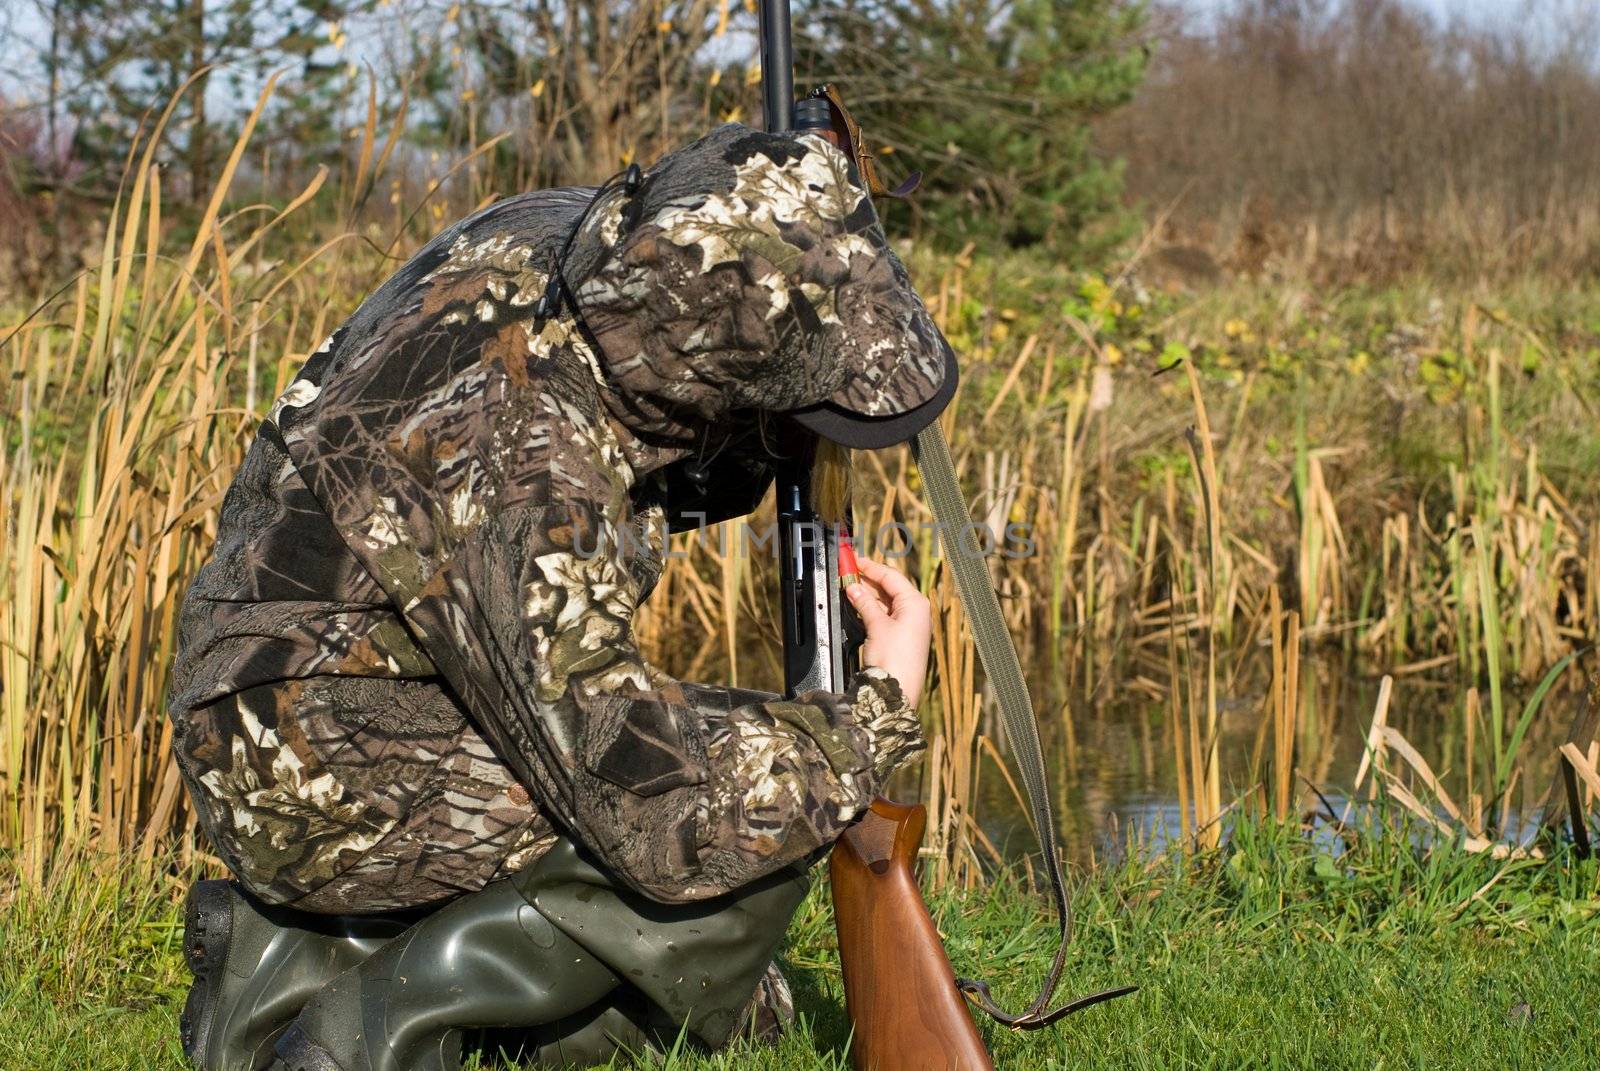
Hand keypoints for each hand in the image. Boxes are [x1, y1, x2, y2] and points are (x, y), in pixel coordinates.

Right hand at [845, 555, 930, 709]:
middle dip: (868, 580)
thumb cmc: (894, 660)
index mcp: (915, 604)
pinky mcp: (900, 637)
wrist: (896, 692)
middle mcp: (915, 612)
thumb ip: (865, 603)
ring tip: (848, 586)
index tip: (853, 561)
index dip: (871, 567)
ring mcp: (909, 625)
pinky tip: (857, 604)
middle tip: (847, 573)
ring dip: (868, 594)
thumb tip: (853, 588)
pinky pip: (885, 615)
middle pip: (889, 587)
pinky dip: (870, 608)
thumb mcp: (877, 626)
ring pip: (886, 601)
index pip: (891, 576)